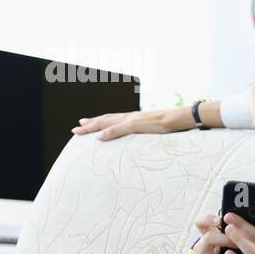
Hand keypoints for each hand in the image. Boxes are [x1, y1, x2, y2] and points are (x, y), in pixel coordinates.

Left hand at [72, 106, 193, 140]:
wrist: (178, 117)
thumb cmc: (169, 124)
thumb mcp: (153, 128)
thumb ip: (144, 130)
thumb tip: (137, 135)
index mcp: (133, 118)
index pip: (111, 119)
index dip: (98, 121)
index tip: (86, 123)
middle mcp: (129, 117)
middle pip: (105, 119)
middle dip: (89, 124)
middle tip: (76, 128)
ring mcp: (132, 120)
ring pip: (107, 122)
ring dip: (92, 126)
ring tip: (80, 130)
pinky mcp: (137, 124)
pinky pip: (119, 129)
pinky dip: (107, 132)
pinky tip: (98, 137)